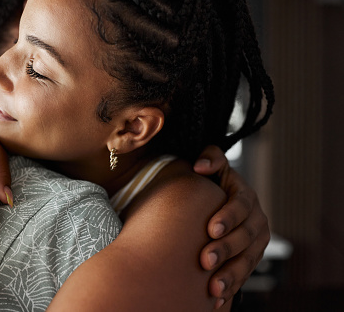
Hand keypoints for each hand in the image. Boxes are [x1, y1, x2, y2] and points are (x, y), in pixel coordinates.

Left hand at [193, 145, 269, 308]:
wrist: (217, 204)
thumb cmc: (210, 184)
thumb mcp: (213, 167)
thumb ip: (210, 159)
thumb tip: (200, 164)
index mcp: (245, 196)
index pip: (242, 205)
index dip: (229, 216)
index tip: (210, 228)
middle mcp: (255, 220)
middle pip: (245, 236)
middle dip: (226, 249)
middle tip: (204, 260)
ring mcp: (255, 242)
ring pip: (247, 260)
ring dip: (230, 275)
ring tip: (212, 288)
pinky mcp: (250, 259)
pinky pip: (243, 275)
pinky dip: (230, 288)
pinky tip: (216, 300)